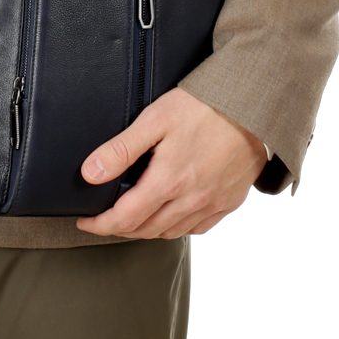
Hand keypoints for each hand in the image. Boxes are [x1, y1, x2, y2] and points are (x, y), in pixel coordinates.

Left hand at [76, 88, 266, 238]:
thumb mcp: (154, 120)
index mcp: (168, 182)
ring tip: (132, 218)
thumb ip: (120, 150)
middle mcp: (191, 200)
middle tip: (104, 220)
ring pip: (170, 232)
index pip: (124, 219)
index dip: (100, 225)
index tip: (86, 222)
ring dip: (146, 230)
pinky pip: (198, 228)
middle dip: (119, 229)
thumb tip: (90, 174)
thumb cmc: (203, 106)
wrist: (253, 106)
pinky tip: (169, 216)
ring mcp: (213, 204)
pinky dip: (177, 228)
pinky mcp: (230, 201)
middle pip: (145, 230)